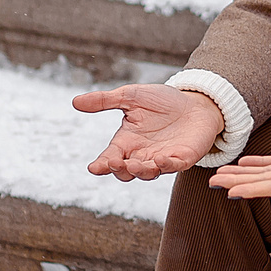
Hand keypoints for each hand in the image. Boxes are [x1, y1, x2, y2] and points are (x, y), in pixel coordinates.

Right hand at [72, 84, 226, 180]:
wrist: (195, 103)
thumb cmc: (162, 101)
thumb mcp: (131, 96)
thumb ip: (105, 101)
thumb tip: (75, 102)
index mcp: (127, 142)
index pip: (110, 157)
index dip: (102, 164)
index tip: (94, 167)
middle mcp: (142, 154)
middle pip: (126, 171)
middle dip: (119, 170)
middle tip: (114, 163)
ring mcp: (161, 159)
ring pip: (147, 173)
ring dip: (139, 170)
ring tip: (132, 164)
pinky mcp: (181, 159)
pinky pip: (172, 167)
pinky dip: (165, 166)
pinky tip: (159, 159)